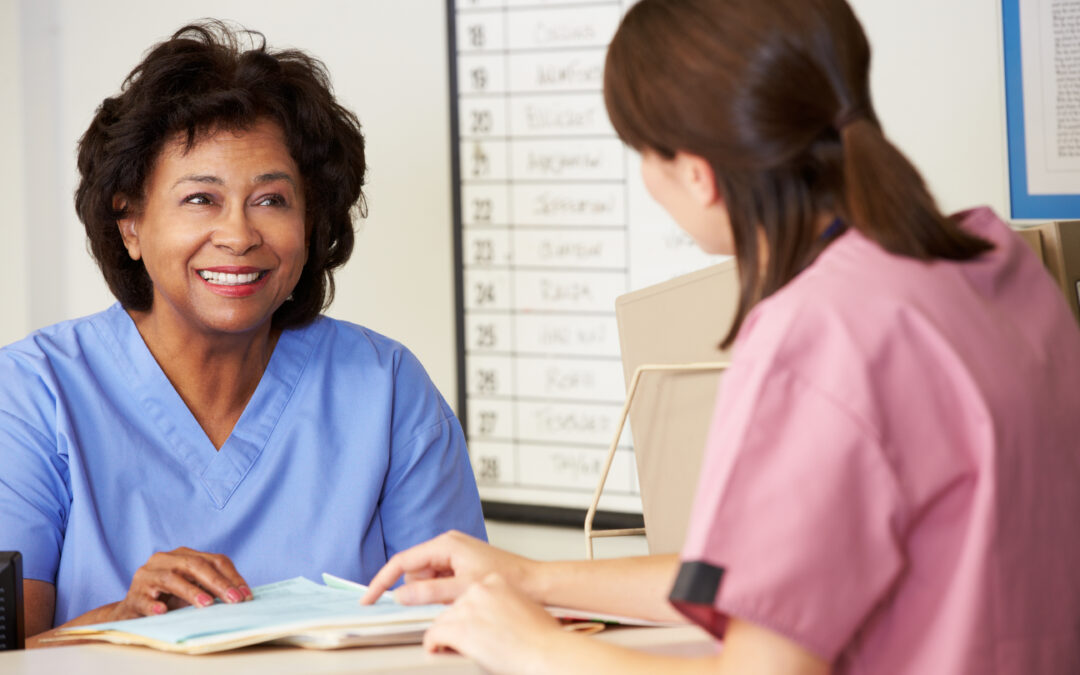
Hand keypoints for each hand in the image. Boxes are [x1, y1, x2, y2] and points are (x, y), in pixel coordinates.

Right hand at [109, 547, 251, 618]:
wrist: (133, 608)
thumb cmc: (169, 597)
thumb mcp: (193, 588)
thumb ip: (212, 587)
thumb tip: (241, 596)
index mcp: (183, 555)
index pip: (214, 560)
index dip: (232, 577)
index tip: (246, 595)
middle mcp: (164, 559)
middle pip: (195, 565)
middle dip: (217, 583)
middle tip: (234, 600)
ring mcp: (147, 575)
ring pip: (171, 578)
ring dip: (191, 592)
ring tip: (207, 604)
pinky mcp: (134, 594)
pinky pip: (145, 599)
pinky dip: (154, 605)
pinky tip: (163, 611)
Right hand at [360, 530, 537, 605]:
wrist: (534, 582)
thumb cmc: (507, 578)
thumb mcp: (462, 589)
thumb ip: (428, 592)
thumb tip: (400, 595)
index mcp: (445, 544)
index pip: (402, 561)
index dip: (382, 581)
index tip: (368, 598)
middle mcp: (448, 546)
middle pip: (414, 572)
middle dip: (418, 591)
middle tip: (440, 602)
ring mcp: (456, 556)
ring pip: (427, 580)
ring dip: (433, 594)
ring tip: (456, 599)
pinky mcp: (463, 566)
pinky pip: (440, 582)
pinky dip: (443, 594)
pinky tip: (459, 600)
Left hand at [422, 572, 563, 673]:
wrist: (546, 650)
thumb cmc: (542, 635)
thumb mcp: (523, 606)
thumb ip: (504, 604)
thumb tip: (493, 617)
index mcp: (495, 581)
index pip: (469, 593)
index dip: (468, 612)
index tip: (470, 623)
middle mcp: (479, 590)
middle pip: (454, 607)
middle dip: (457, 624)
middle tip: (466, 640)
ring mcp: (468, 608)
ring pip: (442, 620)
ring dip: (447, 635)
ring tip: (455, 648)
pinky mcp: (460, 629)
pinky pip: (433, 635)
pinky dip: (434, 645)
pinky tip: (438, 650)